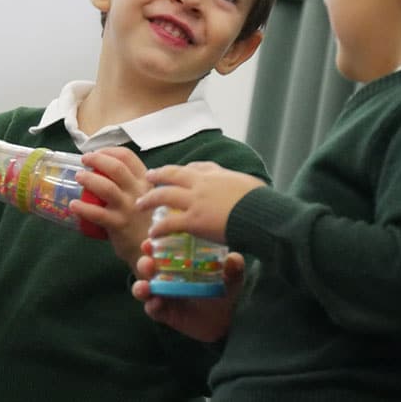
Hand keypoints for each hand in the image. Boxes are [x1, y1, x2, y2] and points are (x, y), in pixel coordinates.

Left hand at [70, 147, 152, 269]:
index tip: (97, 152)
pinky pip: (97, 214)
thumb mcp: (145, 196)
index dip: (109, 150)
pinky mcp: (119, 225)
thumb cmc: (143, 220)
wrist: (150, 249)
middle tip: (84, 160)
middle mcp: (139, 192)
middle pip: (117, 167)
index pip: (128, 157)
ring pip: (106, 187)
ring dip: (89, 179)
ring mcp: (129, 208)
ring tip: (78, 176)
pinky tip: (74, 205)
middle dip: (97, 159)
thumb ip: (132, 183)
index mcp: (144, 182)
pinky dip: (83, 208)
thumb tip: (104, 167)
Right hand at [131, 243, 245, 341]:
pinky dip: (151, 305)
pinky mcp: (164, 313)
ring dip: (141, 286)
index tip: (150, 242)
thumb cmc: (225, 291)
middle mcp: (166, 277)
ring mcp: (163, 295)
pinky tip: (157, 303)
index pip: (160, 250)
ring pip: (143, 288)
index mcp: (178, 262)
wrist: (227, 320)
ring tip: (146, 287)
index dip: (152, 244)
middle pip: (147, 267)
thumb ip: (234, 266)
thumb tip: (232, 259)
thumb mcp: (232, 276)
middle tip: (149, 263)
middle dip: (144, 263)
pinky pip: (151, 309)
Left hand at [137, 162, 266, 242]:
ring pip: (164, 196)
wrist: (261, 215)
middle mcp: (201, 184)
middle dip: (158, 176)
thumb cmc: (261, 202)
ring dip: (149, 199)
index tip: (171, 172)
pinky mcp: (194, 221)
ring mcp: (195, 201)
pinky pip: (170, 223)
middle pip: (172, 175)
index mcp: (215, 175)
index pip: (194, 167)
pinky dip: (159, 228)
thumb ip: (236, 182)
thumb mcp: (248, 183)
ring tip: (139, 204)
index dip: (180, 169)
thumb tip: (238, 184)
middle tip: (148, 178)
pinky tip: (152, 234)